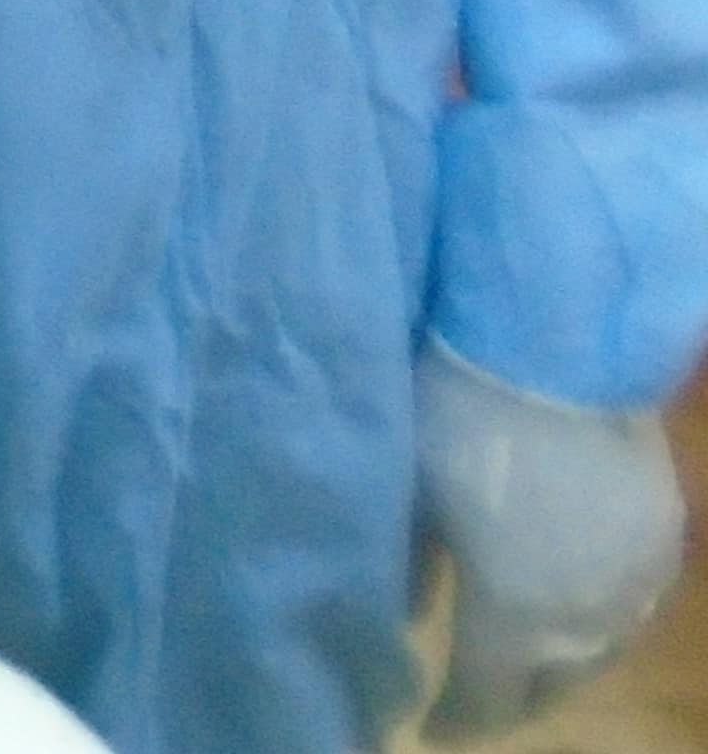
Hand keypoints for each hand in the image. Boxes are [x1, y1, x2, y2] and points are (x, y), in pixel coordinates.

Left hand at [422, 345, 685, 737]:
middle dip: (513, 697)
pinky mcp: (665, 541)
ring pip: (601, 652)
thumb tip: (402, 612)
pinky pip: (632, 607)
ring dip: (562, 663)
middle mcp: (586, 620)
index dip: (456, 717)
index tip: (427, 724)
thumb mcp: (415, 491)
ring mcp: (636, 583)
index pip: (487, 699)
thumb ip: (409, 562)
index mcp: (516, 618)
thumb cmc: (465, 418)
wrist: (563, 350)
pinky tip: (578, 605)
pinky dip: (599, 621)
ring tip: (526, 658)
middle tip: (479, 696)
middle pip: (552, 685)